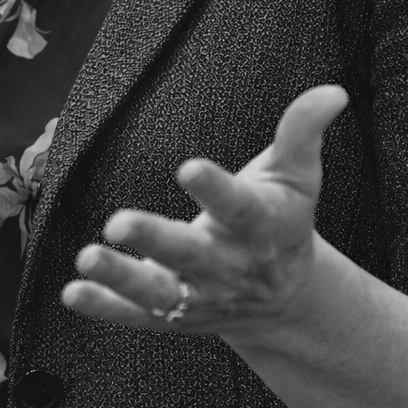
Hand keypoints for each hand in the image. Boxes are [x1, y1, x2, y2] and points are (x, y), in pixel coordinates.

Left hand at [62, 84, 347, 337]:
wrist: (284, 297)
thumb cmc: (281, 218)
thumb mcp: (297, 176)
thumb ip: (303, 132)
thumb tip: (334, 91)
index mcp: (260, 226)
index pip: (238, 206)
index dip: (215, 188)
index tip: (188, 167)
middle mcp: (229, 266)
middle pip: (191, 255)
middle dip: (154, 240)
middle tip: (117, 222)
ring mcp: (200, 296)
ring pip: (159, 293)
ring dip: (121, 278)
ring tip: (85, 257)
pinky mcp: (174, 316)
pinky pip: (136, 317)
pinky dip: (105, 307)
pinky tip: (73, 291)